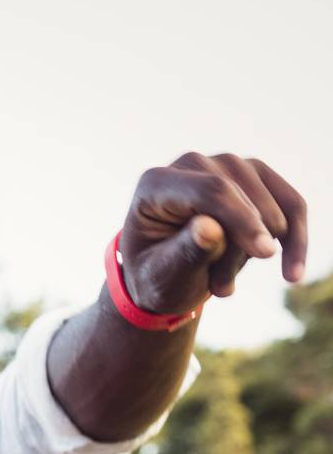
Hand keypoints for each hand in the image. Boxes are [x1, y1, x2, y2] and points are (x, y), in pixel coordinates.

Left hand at [119, 152, 307, 312]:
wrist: (165, 273)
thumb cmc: (158, 274)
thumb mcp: (162, 275)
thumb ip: (184, 251)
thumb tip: (210, 227)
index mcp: (157, 183)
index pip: (212, 190)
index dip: (241, 220)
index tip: (265, 254)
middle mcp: (191, 164)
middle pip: (242, 200)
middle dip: (239, 251)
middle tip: (218, 290)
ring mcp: (226, 165)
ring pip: (268, 208)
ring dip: (252, 254)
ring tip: (222, 282)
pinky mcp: (254, 175)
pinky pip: (291, 204)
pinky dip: (295, 239)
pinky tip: (292, 274)